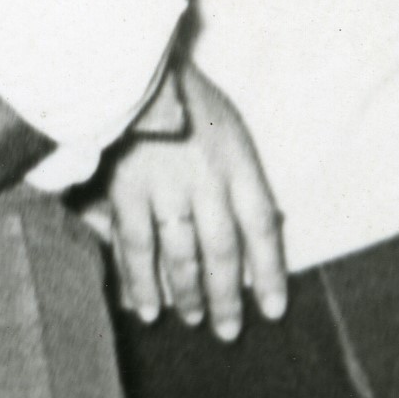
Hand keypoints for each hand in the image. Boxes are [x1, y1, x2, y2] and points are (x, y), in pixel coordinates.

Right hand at [81, 70, 291, 339]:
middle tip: (228, 331)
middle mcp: (207, 181)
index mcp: (238, 163)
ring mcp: (165, 187)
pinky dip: (141, 281)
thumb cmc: (185, 98)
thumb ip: (239, 176)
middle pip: (223, 251)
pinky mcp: (125, 190)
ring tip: (192, 320)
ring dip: (188, 295)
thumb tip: (259, 228)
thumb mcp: (229, 129)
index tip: (272, 310)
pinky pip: (137, 246)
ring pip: (182, 255)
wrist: (130, 66)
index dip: (269, 273)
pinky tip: (148, 308)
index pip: (263, 227)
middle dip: (226, 296)